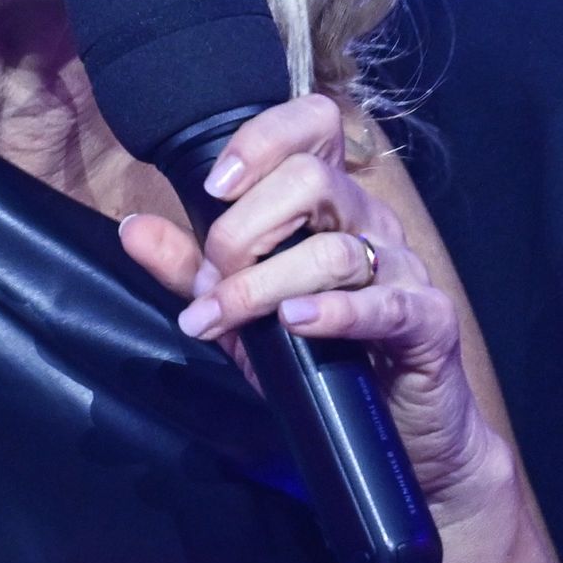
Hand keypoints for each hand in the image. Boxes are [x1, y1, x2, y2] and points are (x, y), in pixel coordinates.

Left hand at [116, 95, 511, 525]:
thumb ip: (192, 270)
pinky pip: (385, 304)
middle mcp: (372, 223)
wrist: (402, 436)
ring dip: (266, 283)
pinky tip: (296, 323)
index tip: (216, 186)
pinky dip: (335, 312)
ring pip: (337, 248)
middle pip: (313, 180)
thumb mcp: (245, 316)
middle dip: (245, 228)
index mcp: (333, 205)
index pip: (312, 127)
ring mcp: (405, 270)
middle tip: (216, 277)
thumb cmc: (326, 365)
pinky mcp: (429, 320)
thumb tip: (132, 227)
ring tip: (228, 315)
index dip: (263, 140)